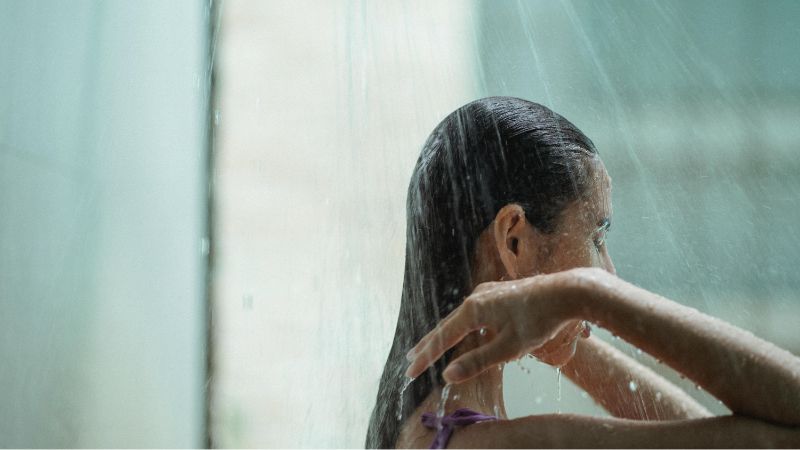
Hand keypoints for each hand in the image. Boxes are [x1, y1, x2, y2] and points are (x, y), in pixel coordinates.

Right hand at [404, 274, 579, 383]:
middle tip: (411, 360)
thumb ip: (477, 361)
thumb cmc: (540, 321)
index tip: (410, 371)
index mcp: (474, 310)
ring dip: (446, 333)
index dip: (426, 357)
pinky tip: (467, 330)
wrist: (568, 291)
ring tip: (433, 346)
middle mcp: (476, 297)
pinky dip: (463, 325)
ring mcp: (488, 292)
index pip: (442, 338)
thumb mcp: (509, 348)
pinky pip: (474, 311)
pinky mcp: (500, 292)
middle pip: (447, 325)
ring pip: (461, 317)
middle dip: (429, 344)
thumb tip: (448, 374)